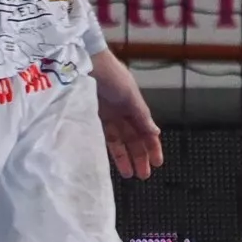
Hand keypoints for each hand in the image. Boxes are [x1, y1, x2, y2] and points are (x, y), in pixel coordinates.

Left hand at [91, 48, 162, 180]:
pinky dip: (110, 150)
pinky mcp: (91, 118)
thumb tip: (155, 132)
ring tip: (128, 175)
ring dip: (125, 157)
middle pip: (134, 139)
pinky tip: (112, 162)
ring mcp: (107, 116)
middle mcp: (122, 113)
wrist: (84, 65)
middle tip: (144, 176)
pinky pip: (104, 138)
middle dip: (140, 157)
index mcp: (135, 106)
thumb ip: (141, 116)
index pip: (147, 131)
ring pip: (119, 142)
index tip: (157, 163)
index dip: (153, 147)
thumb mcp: (130, 96)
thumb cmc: (111, 76)